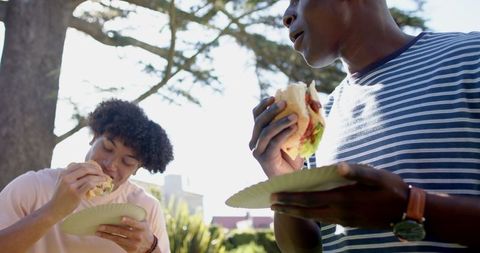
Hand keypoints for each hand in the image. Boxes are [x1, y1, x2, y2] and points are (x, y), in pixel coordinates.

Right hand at [47, 162, 107, 218]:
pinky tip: (102, 184)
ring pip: (89, 177)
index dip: (91, 165)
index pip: (80, 164)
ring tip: (106, 179)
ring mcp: (71, 186)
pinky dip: (98, 182)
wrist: (54, 209)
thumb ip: (73, 176)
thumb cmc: (62, 196)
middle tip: (103, 174)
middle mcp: (66, 178)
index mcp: (64, 173)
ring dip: (100, 177)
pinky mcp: (76, 193)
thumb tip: (89, 170)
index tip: (98, 169)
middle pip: (86, 168)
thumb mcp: (64, 182)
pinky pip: (90, 184)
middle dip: (97, 170)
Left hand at [96, 216, 155, 252]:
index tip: (122, 218)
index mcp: (142, 227)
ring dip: (106, 234)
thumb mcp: (144, 223)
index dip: (129, 221)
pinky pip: (116, 242)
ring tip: (98, 231)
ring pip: (117, 238)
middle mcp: (138, 235)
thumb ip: (137, 216)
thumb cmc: (144, 231)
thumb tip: (127, 205)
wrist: (149, 246)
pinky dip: (108, 238)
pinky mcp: (128, 248)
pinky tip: (102, 235)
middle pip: (122, 231)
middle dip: (111, 228)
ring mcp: (132, 243)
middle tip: (101, 225)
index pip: (135, 224)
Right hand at [249, 97, 303, 177]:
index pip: (256, 116)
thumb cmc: (294, 157)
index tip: (273, 96)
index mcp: (258, 134)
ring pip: (265, 131)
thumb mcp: (296, 136)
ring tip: (294, 116)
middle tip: (285, 103)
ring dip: (280, 122)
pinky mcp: (265, 159)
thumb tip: (313, 104)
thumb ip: (300, 122)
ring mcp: (258, 151)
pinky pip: (273, 143)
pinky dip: (283, 134)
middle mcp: (254, 142)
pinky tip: (293, 128)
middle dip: (271, 110)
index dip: (263, 105)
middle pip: (259, 121)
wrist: (293, 179)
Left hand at [271, 163, 409, 228]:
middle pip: (307, 210)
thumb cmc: (392, 190)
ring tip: (281, 207)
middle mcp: (339, 213)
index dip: (290, 198)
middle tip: (269, 204)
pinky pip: (322, 218)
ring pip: (313, 216)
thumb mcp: (377, 176)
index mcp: (343, 199)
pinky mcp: (348, 222)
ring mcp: (343, 219)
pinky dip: (308, 213)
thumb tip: (338, 166)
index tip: (274, 196)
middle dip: (287, 207)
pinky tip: (304, 209)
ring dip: (295, 211)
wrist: (407, 212)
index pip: (309, 199)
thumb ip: (357, 171)